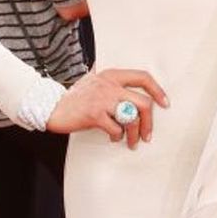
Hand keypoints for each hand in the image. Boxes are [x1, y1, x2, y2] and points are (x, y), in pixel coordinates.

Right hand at [46, 67, 168, 148]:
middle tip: (147, 134)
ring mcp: (102, 99)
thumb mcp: (93, 80)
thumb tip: (129, 89)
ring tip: (132, 142)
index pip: (143, 77)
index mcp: (112, 75)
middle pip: (143, 103)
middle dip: (149, 122)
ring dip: (135, 134)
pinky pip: (116, 129)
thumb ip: (110, 81)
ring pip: (132, 118)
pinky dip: (118, 136)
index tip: (164, 104)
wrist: (52, 107)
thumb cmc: (74, 98)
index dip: (157, 91)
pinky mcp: (94, 114)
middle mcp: (109, 85)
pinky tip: (114, 137)